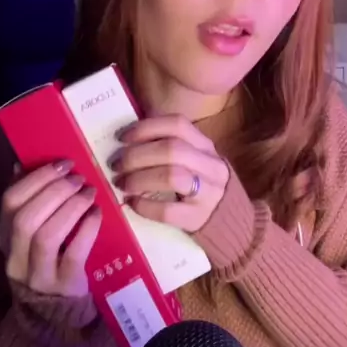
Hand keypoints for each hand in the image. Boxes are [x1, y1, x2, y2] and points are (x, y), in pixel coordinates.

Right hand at [0, 162, 101, 297]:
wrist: (55, 310)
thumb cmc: (46, 258)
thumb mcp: (29, 233)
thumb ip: (27, 201)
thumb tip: (21, 165)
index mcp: (5, 236)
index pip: (10, 201)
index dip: (38, 178)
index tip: (64, 164)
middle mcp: (15, 256)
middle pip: (26, 218)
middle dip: (56, 191)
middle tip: (80, 179)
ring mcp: (38, 274)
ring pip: (48, 235)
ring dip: (72, 207)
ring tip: (90, 193)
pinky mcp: (64, 285)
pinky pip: (74, 253)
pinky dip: (87, 228)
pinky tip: (97, 213)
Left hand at [114, 115, 229, 232]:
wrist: (231, 222)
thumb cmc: (202, 186)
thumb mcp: (195, 161)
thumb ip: (170, 148)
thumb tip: (126, 142)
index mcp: (205, 145)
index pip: (178, 125)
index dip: (147, 128)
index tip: (122, 138)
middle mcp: (210, 165)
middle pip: (171, 149)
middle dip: (136, 156)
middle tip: (116, 165)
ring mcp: (208, 192)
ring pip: (172, 176)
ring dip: (139, 178)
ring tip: (122, 184)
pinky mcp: (199, 218)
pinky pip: (168, 210)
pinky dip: (144, 205)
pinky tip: (132, 203)